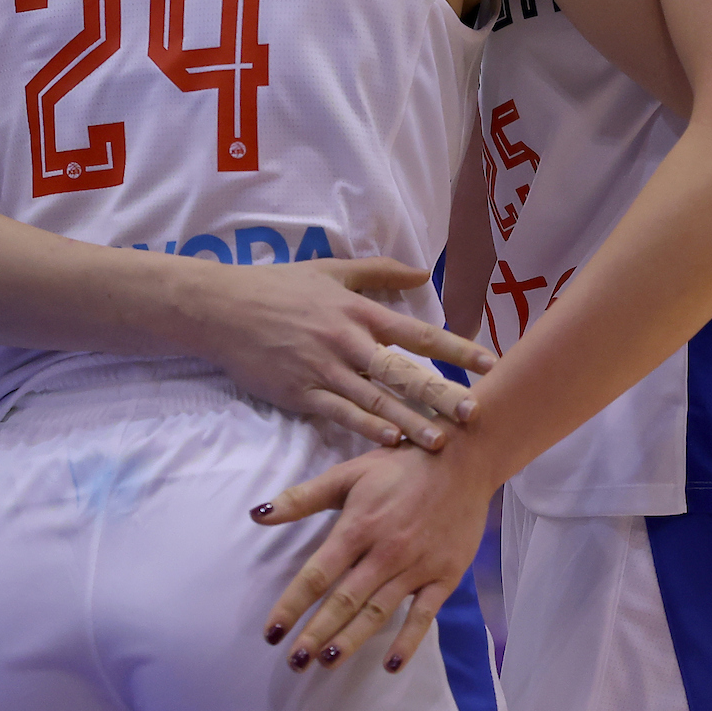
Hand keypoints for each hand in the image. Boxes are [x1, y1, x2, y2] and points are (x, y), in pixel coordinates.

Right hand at [187, 257, 491, 450]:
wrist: (223, 309)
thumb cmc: (279, 287)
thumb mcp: (331, 270)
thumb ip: (379, 272)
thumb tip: (420, 271)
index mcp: (358, 310)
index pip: (417, 332)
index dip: (455, 348)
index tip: (488, 362)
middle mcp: (347, 340)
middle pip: (402, 371)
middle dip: (440, 394)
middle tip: (474, 413)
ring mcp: (324, 369)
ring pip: (376, 399)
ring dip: (410, 422)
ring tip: (441, 441)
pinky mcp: (301, 393)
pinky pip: (340, 414)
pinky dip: (366, 427)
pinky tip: (390, 442)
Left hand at [251, 435, 498, 674]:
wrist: (463, 460)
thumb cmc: (401, 465)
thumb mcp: (349, 473)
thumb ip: (302, 497)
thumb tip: (257, 513)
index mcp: (358, 526)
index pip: (317, 575)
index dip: (291, 605)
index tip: (271, 633)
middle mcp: (385, 551)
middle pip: (344, 601)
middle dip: (315, 634)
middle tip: (293, 661)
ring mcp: (416, 566)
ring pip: (378, 611)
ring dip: (351, 640)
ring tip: (326, 662)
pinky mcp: (444, 576)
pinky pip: (424, 615)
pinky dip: (408, 641)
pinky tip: (391, 664)